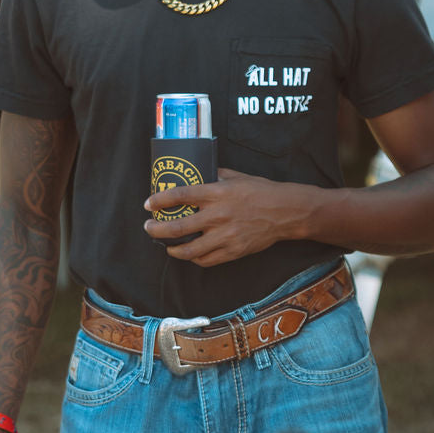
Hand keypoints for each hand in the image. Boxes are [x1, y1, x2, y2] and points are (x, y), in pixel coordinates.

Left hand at [144, 168, 317, 265]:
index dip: (160, 200)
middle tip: (149, 228)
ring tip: (166, 246)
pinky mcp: (233, 251)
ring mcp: (225, 236)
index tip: (148, 204)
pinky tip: (189, 253)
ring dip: (172, 249)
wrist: (285, 212)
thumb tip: (197, 172)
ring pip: (188, 249)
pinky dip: (193, 258)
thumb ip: (216, 175)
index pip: (180, 196)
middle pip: (177, 227)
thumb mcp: (237, 177)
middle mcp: (218, 215)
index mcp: (217, 193)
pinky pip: (205, 260)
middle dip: (156, 229)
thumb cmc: (261, 191)